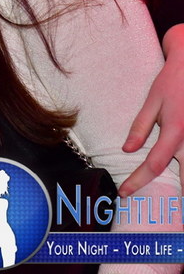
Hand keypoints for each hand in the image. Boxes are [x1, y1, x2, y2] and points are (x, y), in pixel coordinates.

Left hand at [119, 24, 183, 195]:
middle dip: (179, 202)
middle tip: (171, 221)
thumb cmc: (172, 82)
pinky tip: (183, 181)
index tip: (125, 194)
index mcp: (174, 132)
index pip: (154, 165)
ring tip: (177, 208)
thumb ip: (140, 127)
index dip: (137, 181)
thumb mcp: (152, 101)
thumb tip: (127, 149)